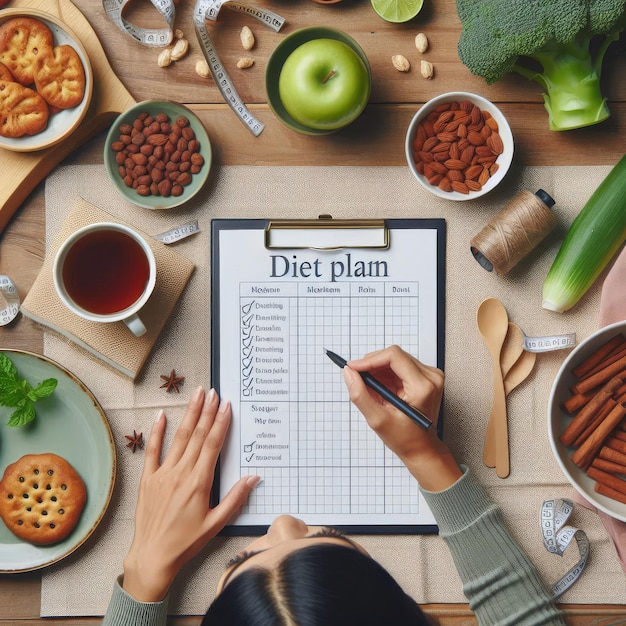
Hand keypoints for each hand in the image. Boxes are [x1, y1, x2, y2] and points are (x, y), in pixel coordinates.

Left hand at [122, 387, 259, 601]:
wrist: (152, 557)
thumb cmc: (186, 542)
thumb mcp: (216, 524)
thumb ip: (235, 498)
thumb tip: (254, 477)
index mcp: (199, 483)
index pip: (212, 444)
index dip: (221, 423)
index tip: (227, 405)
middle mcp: (181, 473)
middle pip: (197, 435)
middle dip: (207, 411)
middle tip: (214, 392)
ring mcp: (162, 474)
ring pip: (178, 437)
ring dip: (189, 414)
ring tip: (197, 395)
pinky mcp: (148, 479)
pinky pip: (152, 450)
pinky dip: (157, 431)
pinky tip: (162, 415)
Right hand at [344, 346, 461, 490]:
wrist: (422, 448)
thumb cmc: (406, 438)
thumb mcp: (378, 420)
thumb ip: (360, 394)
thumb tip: (349, 373)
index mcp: (423, 386)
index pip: (393, 356)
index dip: (370, 359)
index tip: (353, 367)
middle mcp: (430, 377)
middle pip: (394, 356)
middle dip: (372, 365)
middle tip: (357, 378)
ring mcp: (430, 375)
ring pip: (395, 359)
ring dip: (378, 370)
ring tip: (369, 388)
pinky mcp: (425, 376)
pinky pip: (399, 366)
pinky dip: (385, 374)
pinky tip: (380, 389)